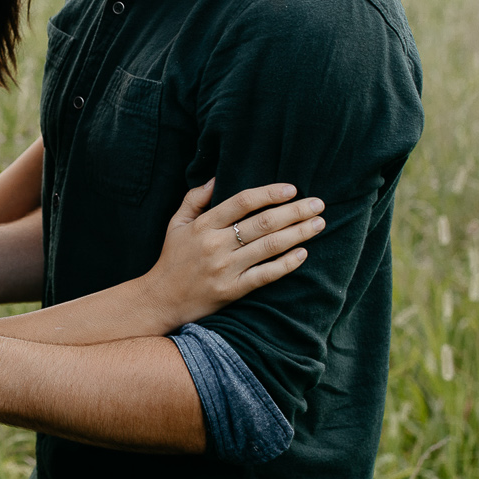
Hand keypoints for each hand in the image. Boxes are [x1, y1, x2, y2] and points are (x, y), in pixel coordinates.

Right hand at [143, 179, 324, 329]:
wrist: (160, 300)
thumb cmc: (171, 259)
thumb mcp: (176, 224)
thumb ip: (194, 199)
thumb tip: (216, 178)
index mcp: (203, 226)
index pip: (242, 202)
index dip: (269, 193)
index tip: (292, 189)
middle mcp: (215, 245)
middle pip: (263, 223)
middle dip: (295, 211)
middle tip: (318, 203)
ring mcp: (225, 269)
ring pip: (269, 247)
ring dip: (298, 233)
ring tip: (318, 224)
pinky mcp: (231, 290)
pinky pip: (264, 275)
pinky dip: (286, 264)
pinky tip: (303, 254)